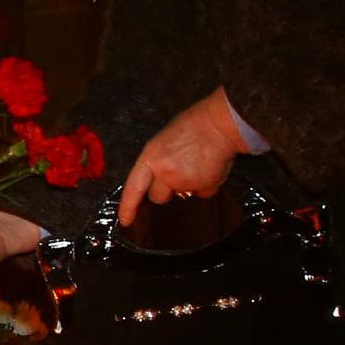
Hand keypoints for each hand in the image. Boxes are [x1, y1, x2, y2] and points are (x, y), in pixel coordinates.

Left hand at [119, 89, 247, 227]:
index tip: (126, 220)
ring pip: (181, 196)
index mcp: (151, 157)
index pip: (134, 188)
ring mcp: (184, 181)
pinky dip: (204, 186)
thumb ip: (156, 163)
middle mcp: (165, 172)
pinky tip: (207, 169)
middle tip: (177, 172)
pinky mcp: (203, 187)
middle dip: (165, 191)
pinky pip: (201, 195)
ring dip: (186, 188)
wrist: (219, 124)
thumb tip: (157, 181)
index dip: (128, 207)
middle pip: (158, 197)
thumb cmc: (193, 126)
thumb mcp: (163, 142)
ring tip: (195, 165)